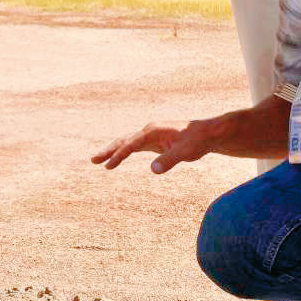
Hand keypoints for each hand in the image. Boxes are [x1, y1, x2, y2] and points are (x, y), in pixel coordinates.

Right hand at [92, 118, 215, 173]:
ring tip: (98, 161)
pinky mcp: (154, 142)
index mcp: (153, 131)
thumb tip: (153, 170)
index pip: (131, 144)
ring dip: (112, 152)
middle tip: (93, 160)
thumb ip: (169, 160)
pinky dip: (123, 153)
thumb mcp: (185, 152)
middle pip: (123, 141)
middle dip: (108, 151)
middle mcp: (149, 131)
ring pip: (127, 143)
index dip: (119, 155)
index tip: (109, 165)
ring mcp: (150, 136)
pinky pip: (134, 147)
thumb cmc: (197, 141)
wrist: (207, 134)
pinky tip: (116, 160)